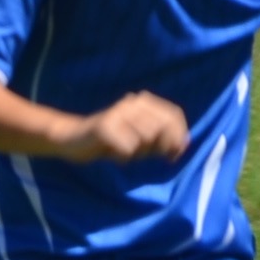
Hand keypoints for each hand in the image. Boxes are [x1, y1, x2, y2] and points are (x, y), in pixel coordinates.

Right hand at [60, 91, 190, 165]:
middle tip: (144, 155)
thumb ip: (163, 140)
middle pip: (162, 128)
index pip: (174, 115)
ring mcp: (118, 113)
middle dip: (158, 147)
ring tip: (125, 152)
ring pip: (146, 138)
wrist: (73, 140)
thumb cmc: (113, 141)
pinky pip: (128, 148)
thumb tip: (185, 144)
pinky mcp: (105, 127)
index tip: (175, 154)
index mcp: (143, 102)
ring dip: (139, 153)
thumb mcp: (142, 140)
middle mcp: (132, 103)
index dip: (179, 136)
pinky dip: (123, 157)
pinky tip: (113, 154)